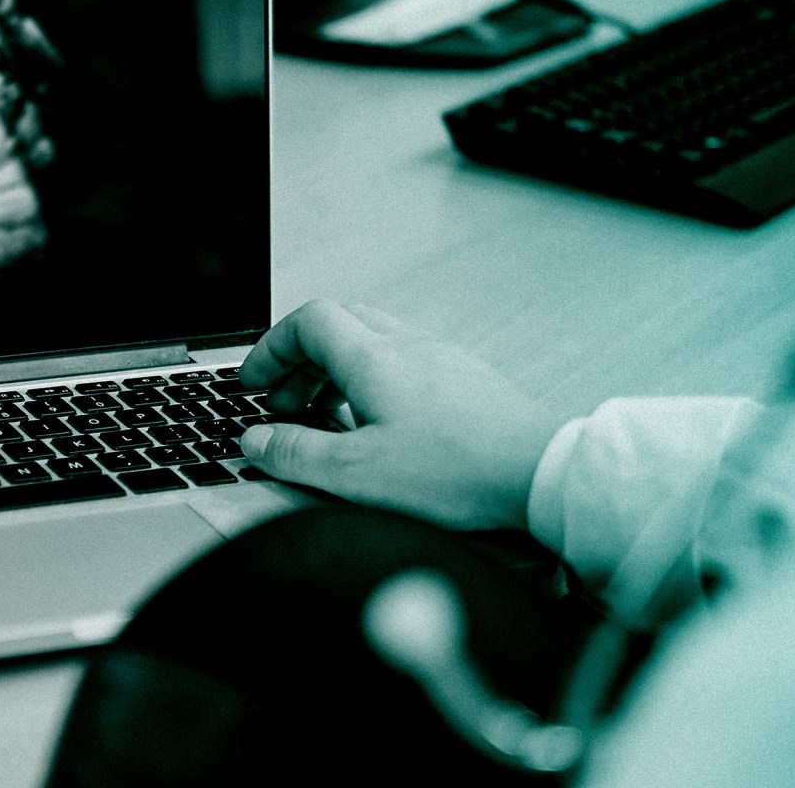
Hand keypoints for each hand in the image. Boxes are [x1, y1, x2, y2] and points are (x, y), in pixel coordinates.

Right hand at [237, 300, 559, 529]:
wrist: (539, 473)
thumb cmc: (457, 473)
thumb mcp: (358, 473)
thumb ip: (297, 453)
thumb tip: (256, 440)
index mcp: (374, 359)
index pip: (309, 321)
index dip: (272, 348)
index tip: (254, 382)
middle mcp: (409, 347)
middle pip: (340, 324)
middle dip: (301, 359)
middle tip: (283, 400)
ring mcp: (442, 361)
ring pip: (374, 343)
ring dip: (337, 372)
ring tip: (326, 417)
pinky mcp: (467, 382)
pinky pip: (407, 365)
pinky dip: (375, 384)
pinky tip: (380, 428)